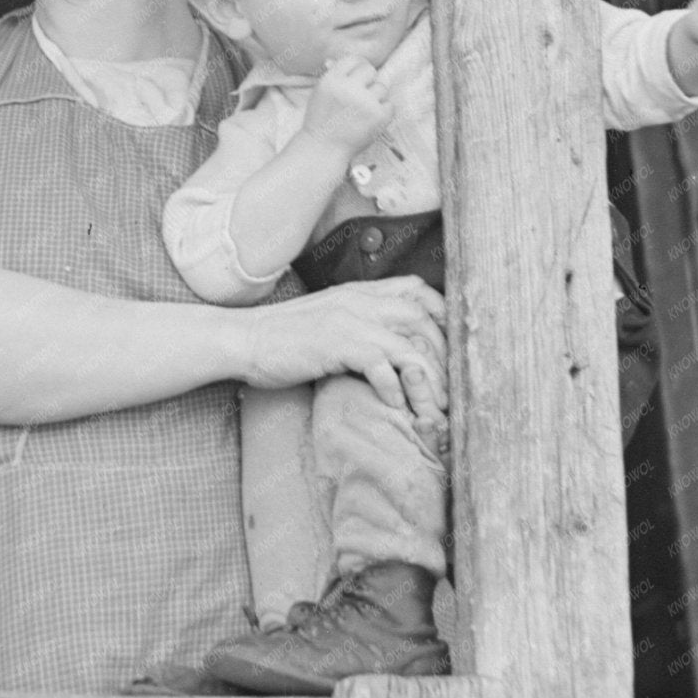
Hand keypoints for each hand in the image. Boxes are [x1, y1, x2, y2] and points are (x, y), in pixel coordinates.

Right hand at [232, 277, 446, 415]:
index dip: (442, 315)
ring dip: (427, 380)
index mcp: (361, 291)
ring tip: (431, 407)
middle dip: (443, 357)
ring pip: (410, 345)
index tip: (451, 347)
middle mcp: (361, 300)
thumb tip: (390, 345)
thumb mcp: (330, 318)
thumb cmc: (286, 337)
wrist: (246, 338)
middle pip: (423, 319)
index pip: (418, 290)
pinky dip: (394, 389)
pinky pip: (382, 366)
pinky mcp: (338, 343)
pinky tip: (396, 407)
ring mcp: (351, 320)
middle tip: (449, 389)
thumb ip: (360, 321)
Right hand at [301, 56, 394, 156]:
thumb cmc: (322, 120)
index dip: (358, 67)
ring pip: (382, 87)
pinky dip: (383, 112)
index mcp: (332, 80)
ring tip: (363, 111)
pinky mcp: (378, 117)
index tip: (358, 77)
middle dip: (368, 81)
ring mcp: (365, 102)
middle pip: (370, 70)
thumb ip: (337, 76)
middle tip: (361, 95)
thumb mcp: (320, 92)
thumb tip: (356, 62)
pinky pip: (390, 105)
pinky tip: (370, 120)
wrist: (324, 149)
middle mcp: (349, 88)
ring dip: (375, 97)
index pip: (354, 60)